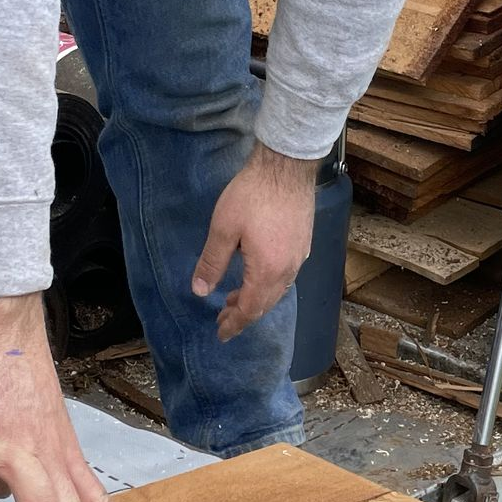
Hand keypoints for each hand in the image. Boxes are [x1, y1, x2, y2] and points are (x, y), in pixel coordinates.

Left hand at [192, 144, 318, 342]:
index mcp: (266, 271)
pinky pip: (284, 278)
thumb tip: (200, 291)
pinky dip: (267, 286)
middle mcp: (287, 271)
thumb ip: (212, 262)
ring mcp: (298, 259)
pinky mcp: (302, 246)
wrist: (286, 166)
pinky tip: (256, 277)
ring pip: (276, 292)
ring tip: (234, 300)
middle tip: (223, 320)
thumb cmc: (253, 194)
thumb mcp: (223, 228)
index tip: (221, 334)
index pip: (249, 309)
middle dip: (243, 316)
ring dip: (255, 300)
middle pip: (265, 305)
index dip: (234, 324)